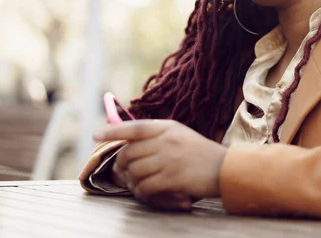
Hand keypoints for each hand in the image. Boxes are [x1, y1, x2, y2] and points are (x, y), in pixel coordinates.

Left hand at [94, 120, 226, 201]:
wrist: (225, 169)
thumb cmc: (200, 153)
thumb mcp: (180, 135)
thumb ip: (157, 134)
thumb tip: (129, 139)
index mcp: (167, 127)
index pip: (134, 126)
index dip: (113, 130)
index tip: (95, 134)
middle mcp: (166, 140)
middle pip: (129, 152)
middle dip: (122, 165)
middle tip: (124, 173)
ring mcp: (169, 159)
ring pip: (134, 171)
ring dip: (133, 182)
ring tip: (141, 185)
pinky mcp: (172, 178)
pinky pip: (145, 187)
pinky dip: (142, 193)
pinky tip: (149, 194)